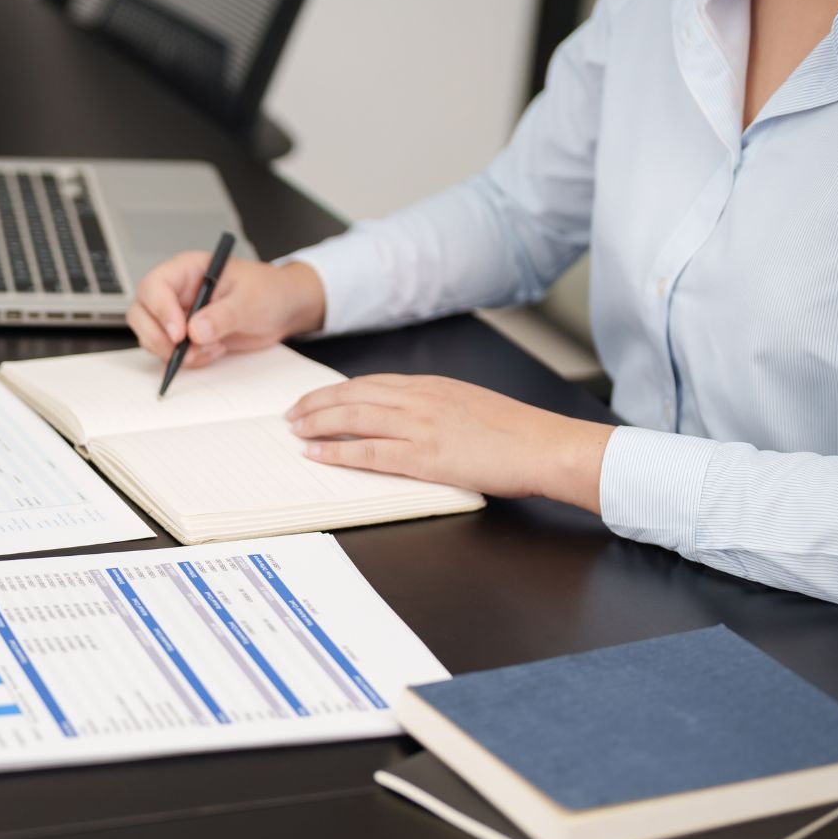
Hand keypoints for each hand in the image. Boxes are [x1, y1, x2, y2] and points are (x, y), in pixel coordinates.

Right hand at [128, 255, 325, 367]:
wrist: (283, 310)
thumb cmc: (269, 291)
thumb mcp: (250, 300)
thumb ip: (223, 315)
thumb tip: (195, 331)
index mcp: (188, 270)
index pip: (155, 286)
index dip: (160, 310)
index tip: (179, 333)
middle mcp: (177, 293)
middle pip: (141, 312)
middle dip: (156, 336)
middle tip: (181, 350)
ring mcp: (178, 316)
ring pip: (150, 336)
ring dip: (174, 352)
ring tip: (209, 348)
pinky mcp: (185, 337)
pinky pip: (169, 354)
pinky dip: (188, 360)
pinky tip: (213, 351)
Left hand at [286, 374, 613, 510]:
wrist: (546, 446)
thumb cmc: (517, 433)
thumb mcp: (471, 406)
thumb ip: (437, 407)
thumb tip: (410, 418)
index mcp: (432, 386)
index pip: (370, 383)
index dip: (336, 391)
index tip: (315, 399)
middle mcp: (421, 399)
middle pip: (353, 395)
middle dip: (316, 404)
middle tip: (292, 414)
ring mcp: (421, 426)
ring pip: (353, 418)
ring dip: (318, 423)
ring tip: (295, 431)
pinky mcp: (425, 455)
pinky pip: (368, 452)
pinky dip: (337, 451)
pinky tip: (316, 454)